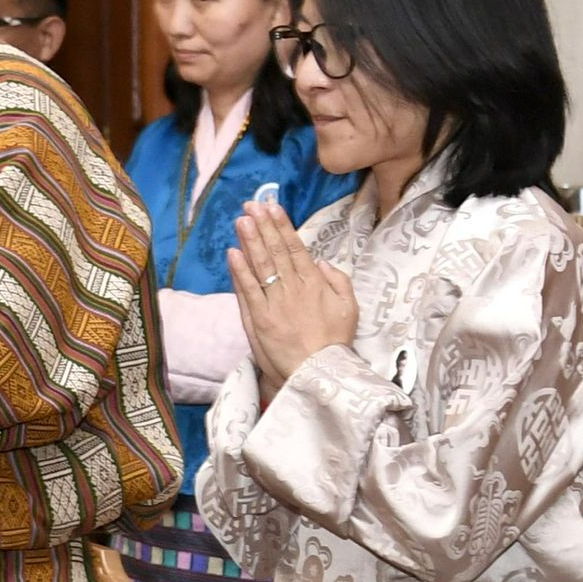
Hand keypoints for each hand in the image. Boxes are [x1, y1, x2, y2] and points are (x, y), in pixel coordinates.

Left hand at [228, 198, 357, 392]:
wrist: (319, 375)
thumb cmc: (335, 344)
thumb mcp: (349, 309)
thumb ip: (339, 282)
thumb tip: (323, 262)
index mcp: (315, 284)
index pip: (296, 248)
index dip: (282, 226)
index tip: (272, 207)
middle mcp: (293, 289)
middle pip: (276, 252)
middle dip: (263, 227)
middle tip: (251, 205)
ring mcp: (274, 304)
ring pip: (261, 266)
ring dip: (250, 241)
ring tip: (241, 220)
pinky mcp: (258, 320)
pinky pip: (247, 291)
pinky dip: (239, 271)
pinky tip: (233, 252)